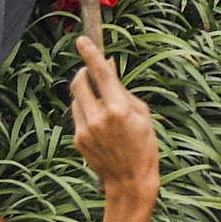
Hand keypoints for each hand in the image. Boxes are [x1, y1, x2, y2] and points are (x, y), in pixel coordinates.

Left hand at [70, 44, 159, 199]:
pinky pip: (77, 116)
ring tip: (103, 106)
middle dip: (82, 73)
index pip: (100, 74)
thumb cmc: (144, 145)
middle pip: (78, 83)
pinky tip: (100, 125)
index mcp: (118, 109)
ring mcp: (85, 130)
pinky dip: (86, 111)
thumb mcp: (142, 114)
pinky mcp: (78, 139)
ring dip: (85, 94)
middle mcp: (98, 118)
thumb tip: (109, 69)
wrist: (130, 180)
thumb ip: (123, 90)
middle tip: (90, 72)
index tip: (82, 40)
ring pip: (76, 99)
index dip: (90, 54)